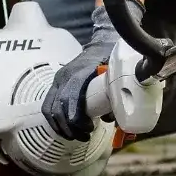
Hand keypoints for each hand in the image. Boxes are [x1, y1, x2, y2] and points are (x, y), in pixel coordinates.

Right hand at [41, 0, 144, 141]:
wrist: (102, 40)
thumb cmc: (112, 55)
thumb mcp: (121, 67)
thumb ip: (126, 87)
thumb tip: (124, 116)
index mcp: (80, 71)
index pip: (72, 95)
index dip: (77, 115)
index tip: (88, 128)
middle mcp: (66, 75)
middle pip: (60, 106)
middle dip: (71, 126)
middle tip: (86, 135)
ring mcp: (59, 79)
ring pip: (51, 108)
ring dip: (62, 126)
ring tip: (78, 136)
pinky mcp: (57, 84)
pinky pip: (49, 106)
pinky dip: (55, 121)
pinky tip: (66, 130)